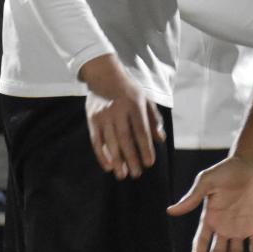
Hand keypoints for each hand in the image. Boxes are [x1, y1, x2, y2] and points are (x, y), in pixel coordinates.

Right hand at [81, 54, 163, 179]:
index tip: (149, 163)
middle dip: (131, 158)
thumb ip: (154, 120)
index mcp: (134, 105)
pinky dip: (102, 155)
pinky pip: (97, 141)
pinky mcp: (92, 120)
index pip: (141, 130)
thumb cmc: (129, 91)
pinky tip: (108, 166)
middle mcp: (118, 111)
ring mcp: (103, 116)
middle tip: (137, 174)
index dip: (145, 148)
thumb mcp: (145, 100)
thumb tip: (160, 139)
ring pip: (110, 142)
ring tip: (123, 175)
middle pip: (125, 139)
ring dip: (117, 160)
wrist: (104, 76)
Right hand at [167, 155, 252, 251]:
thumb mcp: (207, 182)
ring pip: (237, 251)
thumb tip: (171, 211)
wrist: (252, 164)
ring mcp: (241, 228)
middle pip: (218, 251)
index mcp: (210, 218)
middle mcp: (224, 227)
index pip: (202, 241)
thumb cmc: (227, 171)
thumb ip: (193, 197)